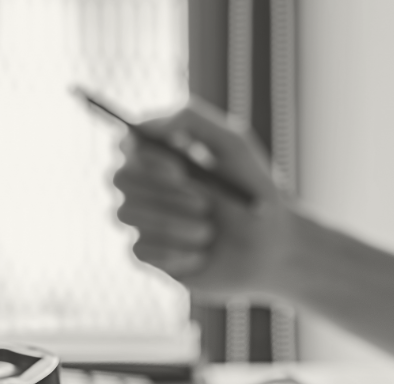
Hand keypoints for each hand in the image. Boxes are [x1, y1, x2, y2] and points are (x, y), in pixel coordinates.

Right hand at [111, 98, 296, 301]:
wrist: (276, 250)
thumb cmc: (258, 193)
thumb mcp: (234, 144)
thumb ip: (191, 118)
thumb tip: (143, 124)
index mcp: (162, 156)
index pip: (126, 145)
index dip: (145, 155)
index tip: (179, 167)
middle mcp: (148, 187)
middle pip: (117, 179)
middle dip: (162, 192)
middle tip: (204, 204)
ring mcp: (146, 222)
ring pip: (125, 213)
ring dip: (171, 222)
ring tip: (210, 230)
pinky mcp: (153, 257)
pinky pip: (138, 250)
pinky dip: (174, 250)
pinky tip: (203, 254)